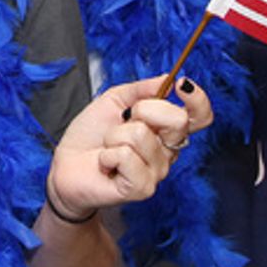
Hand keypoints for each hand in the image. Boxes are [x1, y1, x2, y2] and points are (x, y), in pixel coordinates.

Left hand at [47, 75, 210, 218]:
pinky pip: (127, 156)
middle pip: (178, 121)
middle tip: (124, 119)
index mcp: (165, 129)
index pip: (199, 116)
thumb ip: (141, 89)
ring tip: (108, 147)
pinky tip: (106, 163)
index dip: (197, 99)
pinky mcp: (142, 188)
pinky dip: (108, 154)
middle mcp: (167, 151)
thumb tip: (167, 78)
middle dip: (145, 110)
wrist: (66, 165)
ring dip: (115, 136)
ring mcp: (156, 172)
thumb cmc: (90, 136)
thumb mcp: (114, 100)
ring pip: (142, 136)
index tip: (180, 84)